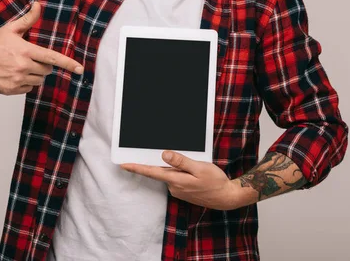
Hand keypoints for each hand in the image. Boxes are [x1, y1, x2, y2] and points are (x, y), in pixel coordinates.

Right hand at [0, 1, 83, 94]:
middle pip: (47, 70)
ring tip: (21, 66)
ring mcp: (17, 79)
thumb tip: (38, 5)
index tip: (80, 69)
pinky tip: (14, 74)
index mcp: (25, 51)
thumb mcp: (10, 29)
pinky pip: (29, 88)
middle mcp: (23, 66)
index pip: (52, 58)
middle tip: (30, 58)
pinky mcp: (12, 89)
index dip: (68, 64)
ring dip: (35, 75)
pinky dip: (25, 83)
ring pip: (39, 80)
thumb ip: (28, 19)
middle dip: (43, 65)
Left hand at [120, 151, 242, 210]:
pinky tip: (190, 169)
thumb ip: (181, 162)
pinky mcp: (183, 191)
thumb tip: (164, 155)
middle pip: (160, 171)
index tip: (123, 165)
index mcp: (176, 180)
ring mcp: (178, 190)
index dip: (136, 168)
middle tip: (153, 151)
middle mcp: (174, 187)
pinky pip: (176, 178)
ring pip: (170, 174)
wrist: (226, 197)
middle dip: (157, 162)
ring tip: (188, 162)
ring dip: (173, 167)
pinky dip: (179, 172)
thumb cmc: (215, 181)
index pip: (152, 172)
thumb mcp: (199, 168)